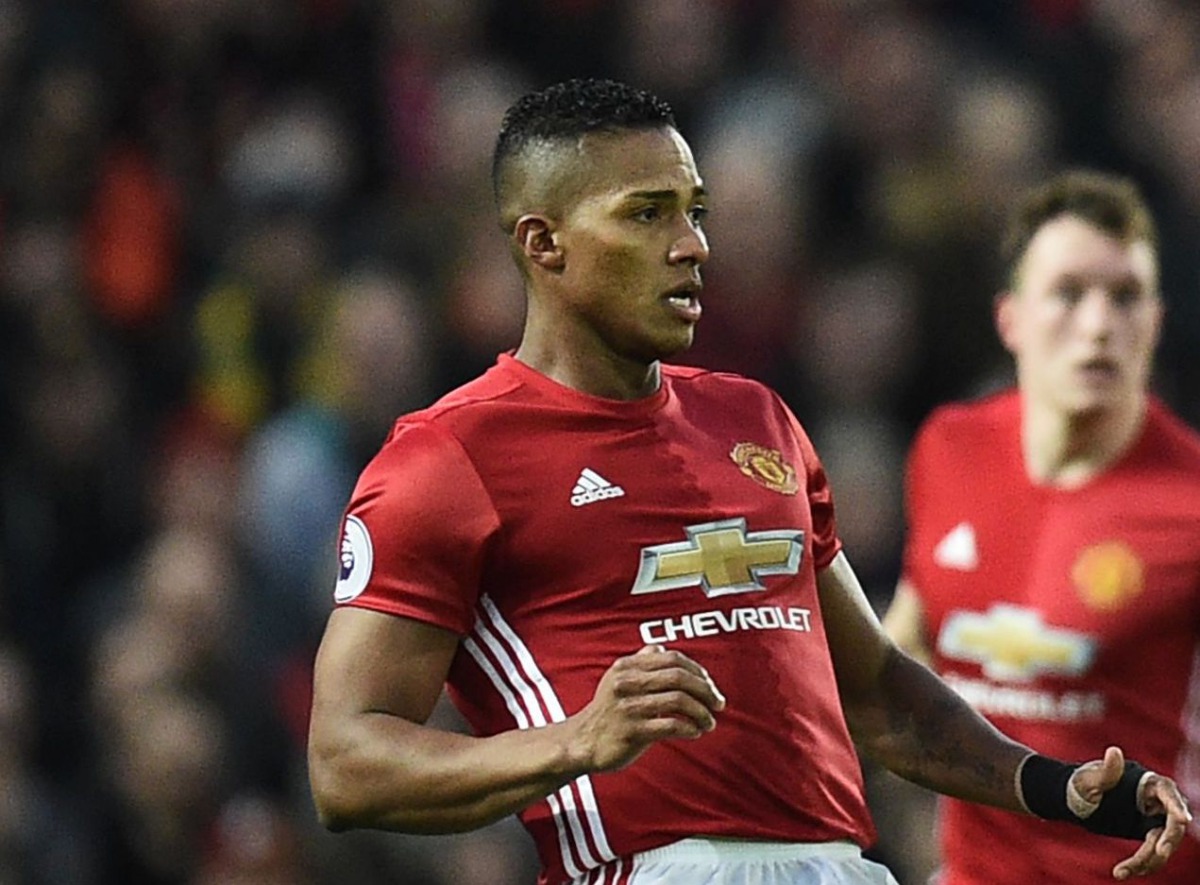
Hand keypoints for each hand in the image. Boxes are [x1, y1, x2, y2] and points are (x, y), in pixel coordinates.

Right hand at [568, 644, 724, 772]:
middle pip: (679, 677)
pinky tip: (695, 732)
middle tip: (718, 704)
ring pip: (679, 701)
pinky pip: (671, 726)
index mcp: (627, 666)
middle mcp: (627, 682)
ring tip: (709, 722)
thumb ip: (641, 663)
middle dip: (705, 690)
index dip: (698, 671)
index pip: (673, 659)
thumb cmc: (607, 711)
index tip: (710, 686)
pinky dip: (689, 728)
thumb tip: (662, 649)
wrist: (583, 741)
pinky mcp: (632, 731)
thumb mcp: (618, 679)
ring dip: (702, 712)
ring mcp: (629, 706)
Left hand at [1069, 746, 1192, 879]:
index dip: (1177, 805)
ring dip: (1149, 859)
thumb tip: (1114, 751)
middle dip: (1168, 839)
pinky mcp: (1148, 832)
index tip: (1183, 821)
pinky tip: (1123, 872)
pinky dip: (1142, 863)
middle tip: (1160, 853)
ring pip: (1162, 841)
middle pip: (1172, 822)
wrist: (1074, 800)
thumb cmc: (1081, 783)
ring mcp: (1154, 817)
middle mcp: (1155, 799)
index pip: (1167, 791)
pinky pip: (1153, 851)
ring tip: (1123, 871)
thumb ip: (1105, 771)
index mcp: (1145, 781)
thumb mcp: (1089, 779)